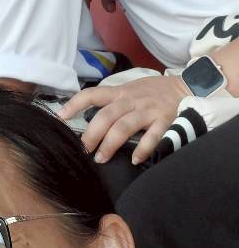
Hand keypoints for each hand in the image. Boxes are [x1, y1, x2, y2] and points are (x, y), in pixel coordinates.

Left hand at [58, 74, 184, 164]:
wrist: (186, 86)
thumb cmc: (153, 91)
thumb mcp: (131, 89)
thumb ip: (113, 101)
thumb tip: (91, 119)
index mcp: (120, 92)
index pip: (93, 94)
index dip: (75, 104)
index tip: (61, 117)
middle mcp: (131, 100)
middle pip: (105, 116)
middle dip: (91, 135)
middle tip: (84, 150)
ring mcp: (148, 110)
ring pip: (123, 127)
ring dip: (110, 144)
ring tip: (101, 158)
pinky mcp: (164, 120)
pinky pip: (151, 137)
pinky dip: (142, 150)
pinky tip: (135, 160)